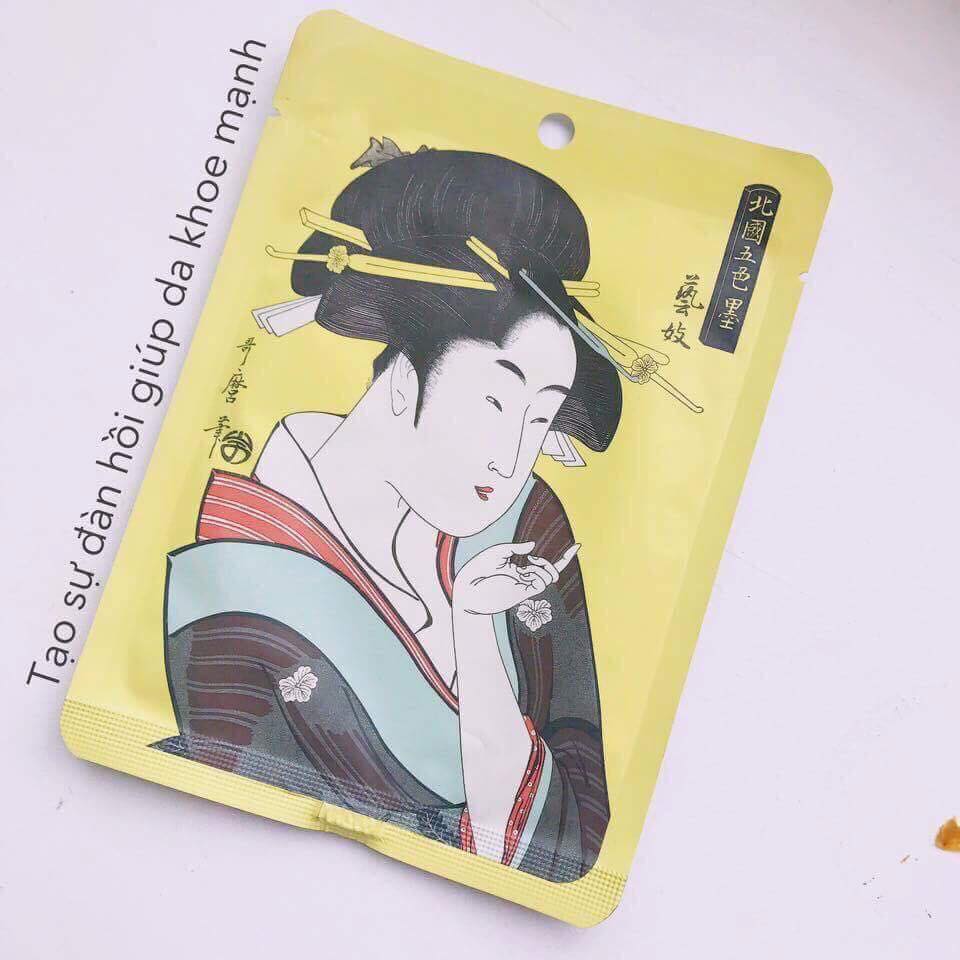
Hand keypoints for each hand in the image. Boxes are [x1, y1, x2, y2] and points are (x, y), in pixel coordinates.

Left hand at [452, 541, 579, 615]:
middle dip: (557, 563)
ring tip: (528, 564)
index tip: (578, 546)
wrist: (468, 588)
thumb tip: (533, 546)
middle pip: (554, 573)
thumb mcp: (498, 551)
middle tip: (534, 558)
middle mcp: (525, 579)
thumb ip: (516, 548)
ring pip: (550, 578)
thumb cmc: (479, 568)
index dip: (564, 558)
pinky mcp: (522, 593)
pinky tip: (526, 569)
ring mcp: (524, 587)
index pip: (546, 565)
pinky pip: (541, 584)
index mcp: (519, 570)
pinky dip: (540, 573)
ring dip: (545, 568)